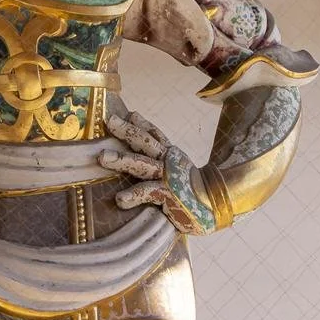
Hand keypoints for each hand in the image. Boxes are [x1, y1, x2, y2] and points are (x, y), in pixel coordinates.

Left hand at [96, 111, 218, 234]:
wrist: (216, 205)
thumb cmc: (192, 192)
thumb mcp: (178, 172)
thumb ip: (161, 164)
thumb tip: (143, 157)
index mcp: (171, 155)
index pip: (154, 135)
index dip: (142, 123)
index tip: (129, 114)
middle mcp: (168, 162)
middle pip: (145, 142)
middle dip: (126, 130)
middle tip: (110, 121)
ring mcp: (168, 177)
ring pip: (142, 164)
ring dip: (122, 159)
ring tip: (102, 157)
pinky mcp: (169, 195)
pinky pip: (148, 192)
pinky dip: (133, 195)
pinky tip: (120, 199)